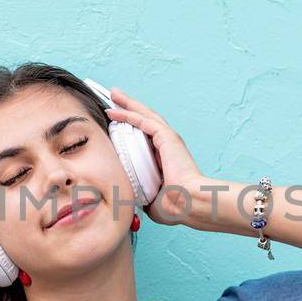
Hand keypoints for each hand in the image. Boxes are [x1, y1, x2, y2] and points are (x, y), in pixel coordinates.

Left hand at [104, 87, 208, 227]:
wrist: (187, 203)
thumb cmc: (174, 206)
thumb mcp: (150, 199)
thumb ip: (139, 193)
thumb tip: (129, 196)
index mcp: (164, 157)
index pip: (144, 136)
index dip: (131, 126)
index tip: (116, 121)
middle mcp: (167, 145)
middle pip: (144, 120)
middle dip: (129, 107)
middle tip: (114, 97)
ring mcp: (168, 139)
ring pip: (144, 115)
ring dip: (128, 104)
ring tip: (114, 94)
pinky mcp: (167, 137)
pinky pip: (143, 121)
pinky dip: (128, 114)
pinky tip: (115, 110)